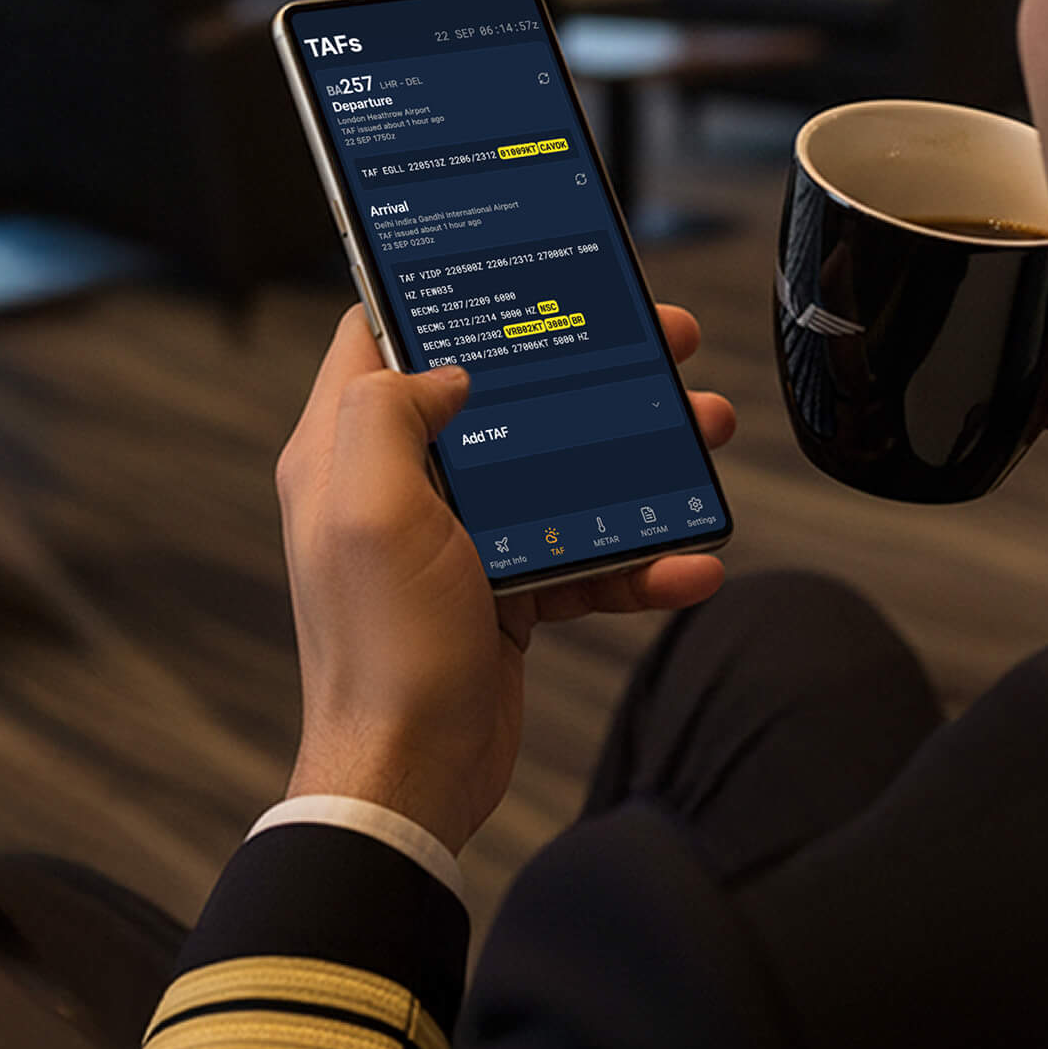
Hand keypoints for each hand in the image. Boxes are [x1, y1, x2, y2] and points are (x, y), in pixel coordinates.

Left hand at [276, 304, 733, 853]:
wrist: (412, 778)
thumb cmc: (381, 648)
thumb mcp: (367, 507)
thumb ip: (387, 412)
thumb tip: (443, 369)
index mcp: (343, 452)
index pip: (380, 337)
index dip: (443, 296)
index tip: (520, 269)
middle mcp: (395, 487)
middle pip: (494, 394)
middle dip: (581, 368)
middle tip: (660, 342)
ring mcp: (452, 541)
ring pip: (551, 469)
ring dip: (633, 454)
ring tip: (704, 432)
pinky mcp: (502, 593)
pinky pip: (581, 556)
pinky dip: (638, 557)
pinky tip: (690, 559)